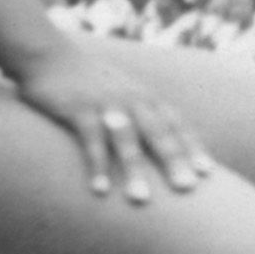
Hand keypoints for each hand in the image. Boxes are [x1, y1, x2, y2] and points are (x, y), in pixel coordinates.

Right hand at [3, 40, 215, 204]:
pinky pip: (91, 141)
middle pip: (157, 134)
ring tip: (140, 199)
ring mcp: (105, 104)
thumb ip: (139, 109)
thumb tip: (156, 139)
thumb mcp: (120, 88)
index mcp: (145, 97)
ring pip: (126, 141)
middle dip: (173, 162)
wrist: (47, 54)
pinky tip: (100, 189)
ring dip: (134, 170)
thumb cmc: (85, 79)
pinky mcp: (78, 109)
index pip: (176, 124)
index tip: (207, 173)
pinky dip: (97, 165)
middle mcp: (131, 99)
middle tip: (186, 188)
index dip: (192, 147)